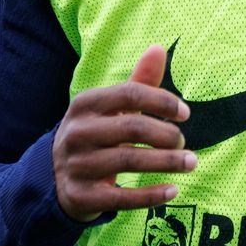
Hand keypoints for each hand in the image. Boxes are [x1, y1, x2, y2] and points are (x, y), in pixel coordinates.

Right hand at [53, 45, 195, 222]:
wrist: (54, 177)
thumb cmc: (95, 135)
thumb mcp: (111, 108)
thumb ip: (138, 82)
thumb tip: (159, 48)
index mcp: (85, 104)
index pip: (129, 94)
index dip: (161, 101)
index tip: (185, 113)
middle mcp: (77, 132)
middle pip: (133, 127)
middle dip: (167, 135)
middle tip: (185, 143)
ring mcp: (77, 165)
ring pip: (129, 160)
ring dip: (167, 162)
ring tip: (191, 162)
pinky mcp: (81, 195)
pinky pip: (122, 197)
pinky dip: (151, 194)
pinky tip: (173, 190)